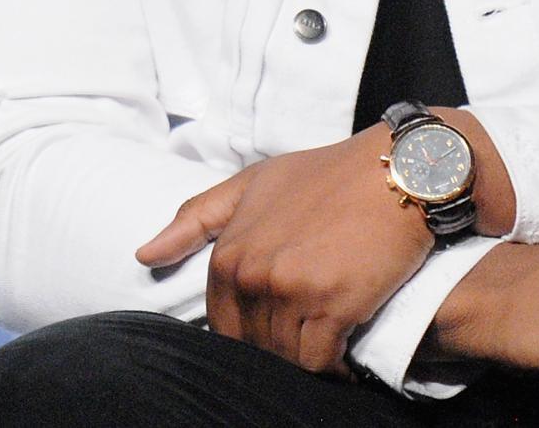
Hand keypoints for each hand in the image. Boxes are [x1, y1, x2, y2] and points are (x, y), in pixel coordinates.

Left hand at [133, 126, 431, 373]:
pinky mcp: (333, 306)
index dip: (249, 331)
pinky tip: (344, 355)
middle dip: (276, 346)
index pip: (222, 322)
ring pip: (284, 358)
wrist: (394, 172)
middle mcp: (252, 274)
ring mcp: (290, 291)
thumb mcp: (252, 183)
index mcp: (228, 251)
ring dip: (303, 358)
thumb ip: (196, 219)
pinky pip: (318, 363)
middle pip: (253, 345)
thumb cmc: (325, 176)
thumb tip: (143, 255)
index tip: (277, 323)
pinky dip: (331, 367)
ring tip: (325, 342)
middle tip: (305, 333)